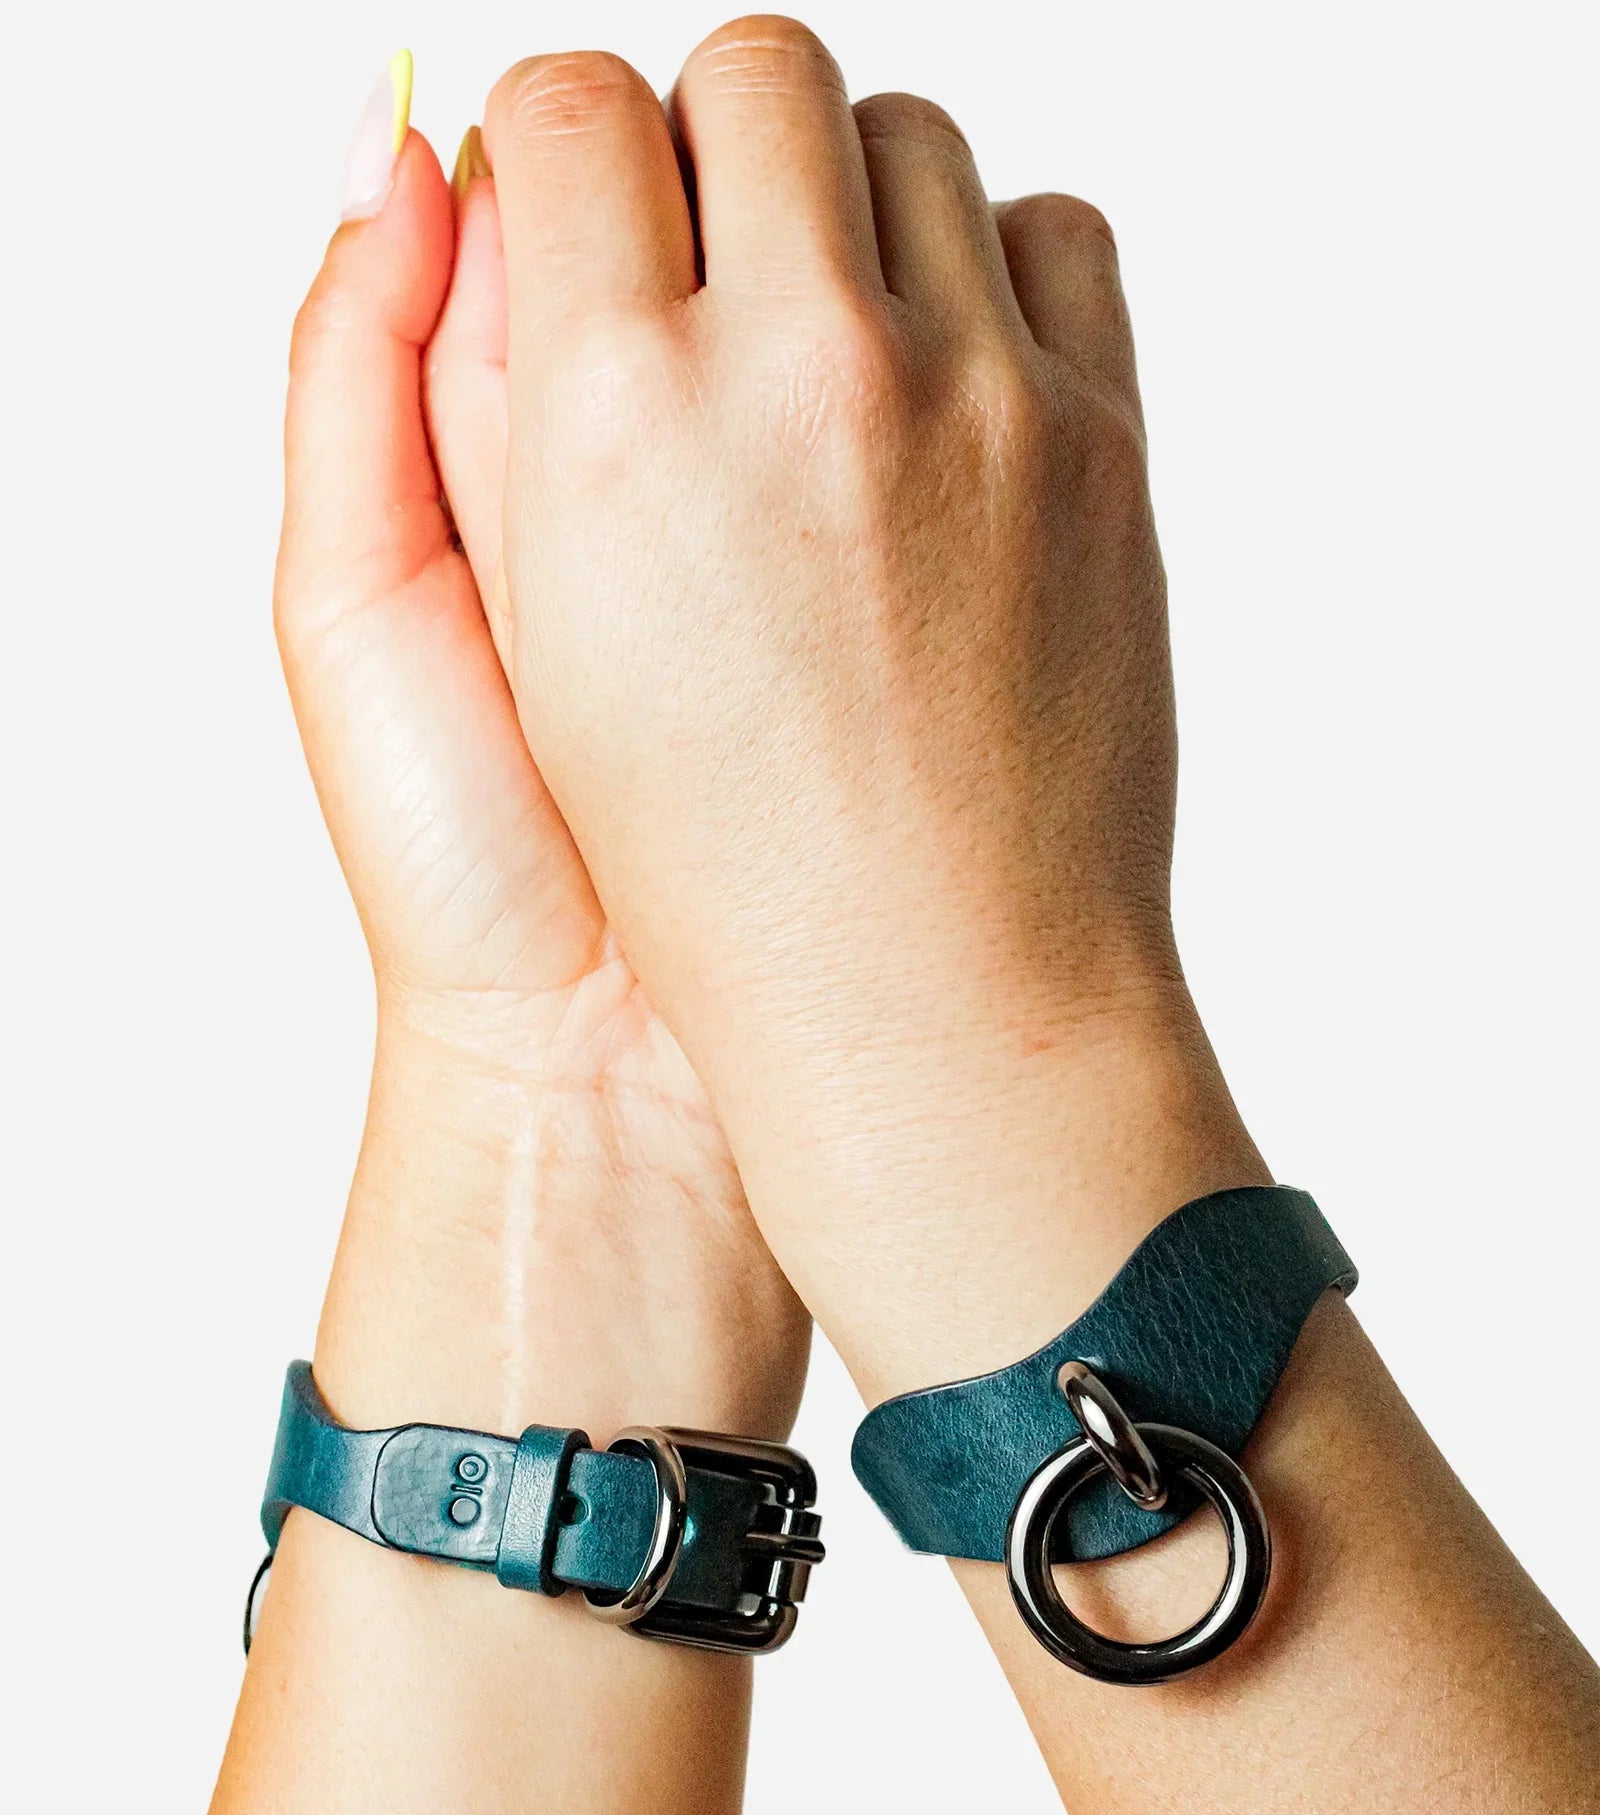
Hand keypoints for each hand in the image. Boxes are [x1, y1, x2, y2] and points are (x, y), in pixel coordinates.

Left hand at [273, 122, 805, 1434]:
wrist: (615, 1054)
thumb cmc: (466, 853)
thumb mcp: (351, 595)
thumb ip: (358, 364)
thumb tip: (404, 137)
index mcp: (514, 439)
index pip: (555, 193)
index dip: (570, 197)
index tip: (574, 285)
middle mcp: (661, 463)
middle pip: (704, 232)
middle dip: (690, 274)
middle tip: (646, 441)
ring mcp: (793, 525)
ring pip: (826, 315)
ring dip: (799, 355)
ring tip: (734, 533)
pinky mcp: (900, 587)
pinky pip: (918, 435)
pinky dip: (904, 426)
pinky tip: (867, 508)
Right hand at [482, 21, 1261, 1388]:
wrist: (928, 998)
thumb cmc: (718, 867)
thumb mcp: (546, 642)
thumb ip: (511, 406)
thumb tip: (504, 211)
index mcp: (616, 415)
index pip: (563, 109)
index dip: (557, 137)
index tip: (579, 196)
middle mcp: (799, 368)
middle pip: (752, 69)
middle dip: (706, 136)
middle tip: (707, 250)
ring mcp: (974, 392)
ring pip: (908, 131)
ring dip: (848, 194)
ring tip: (826, 332)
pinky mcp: (1097, 436)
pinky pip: (1046, 229)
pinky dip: (985, 265)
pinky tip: (940, 375)